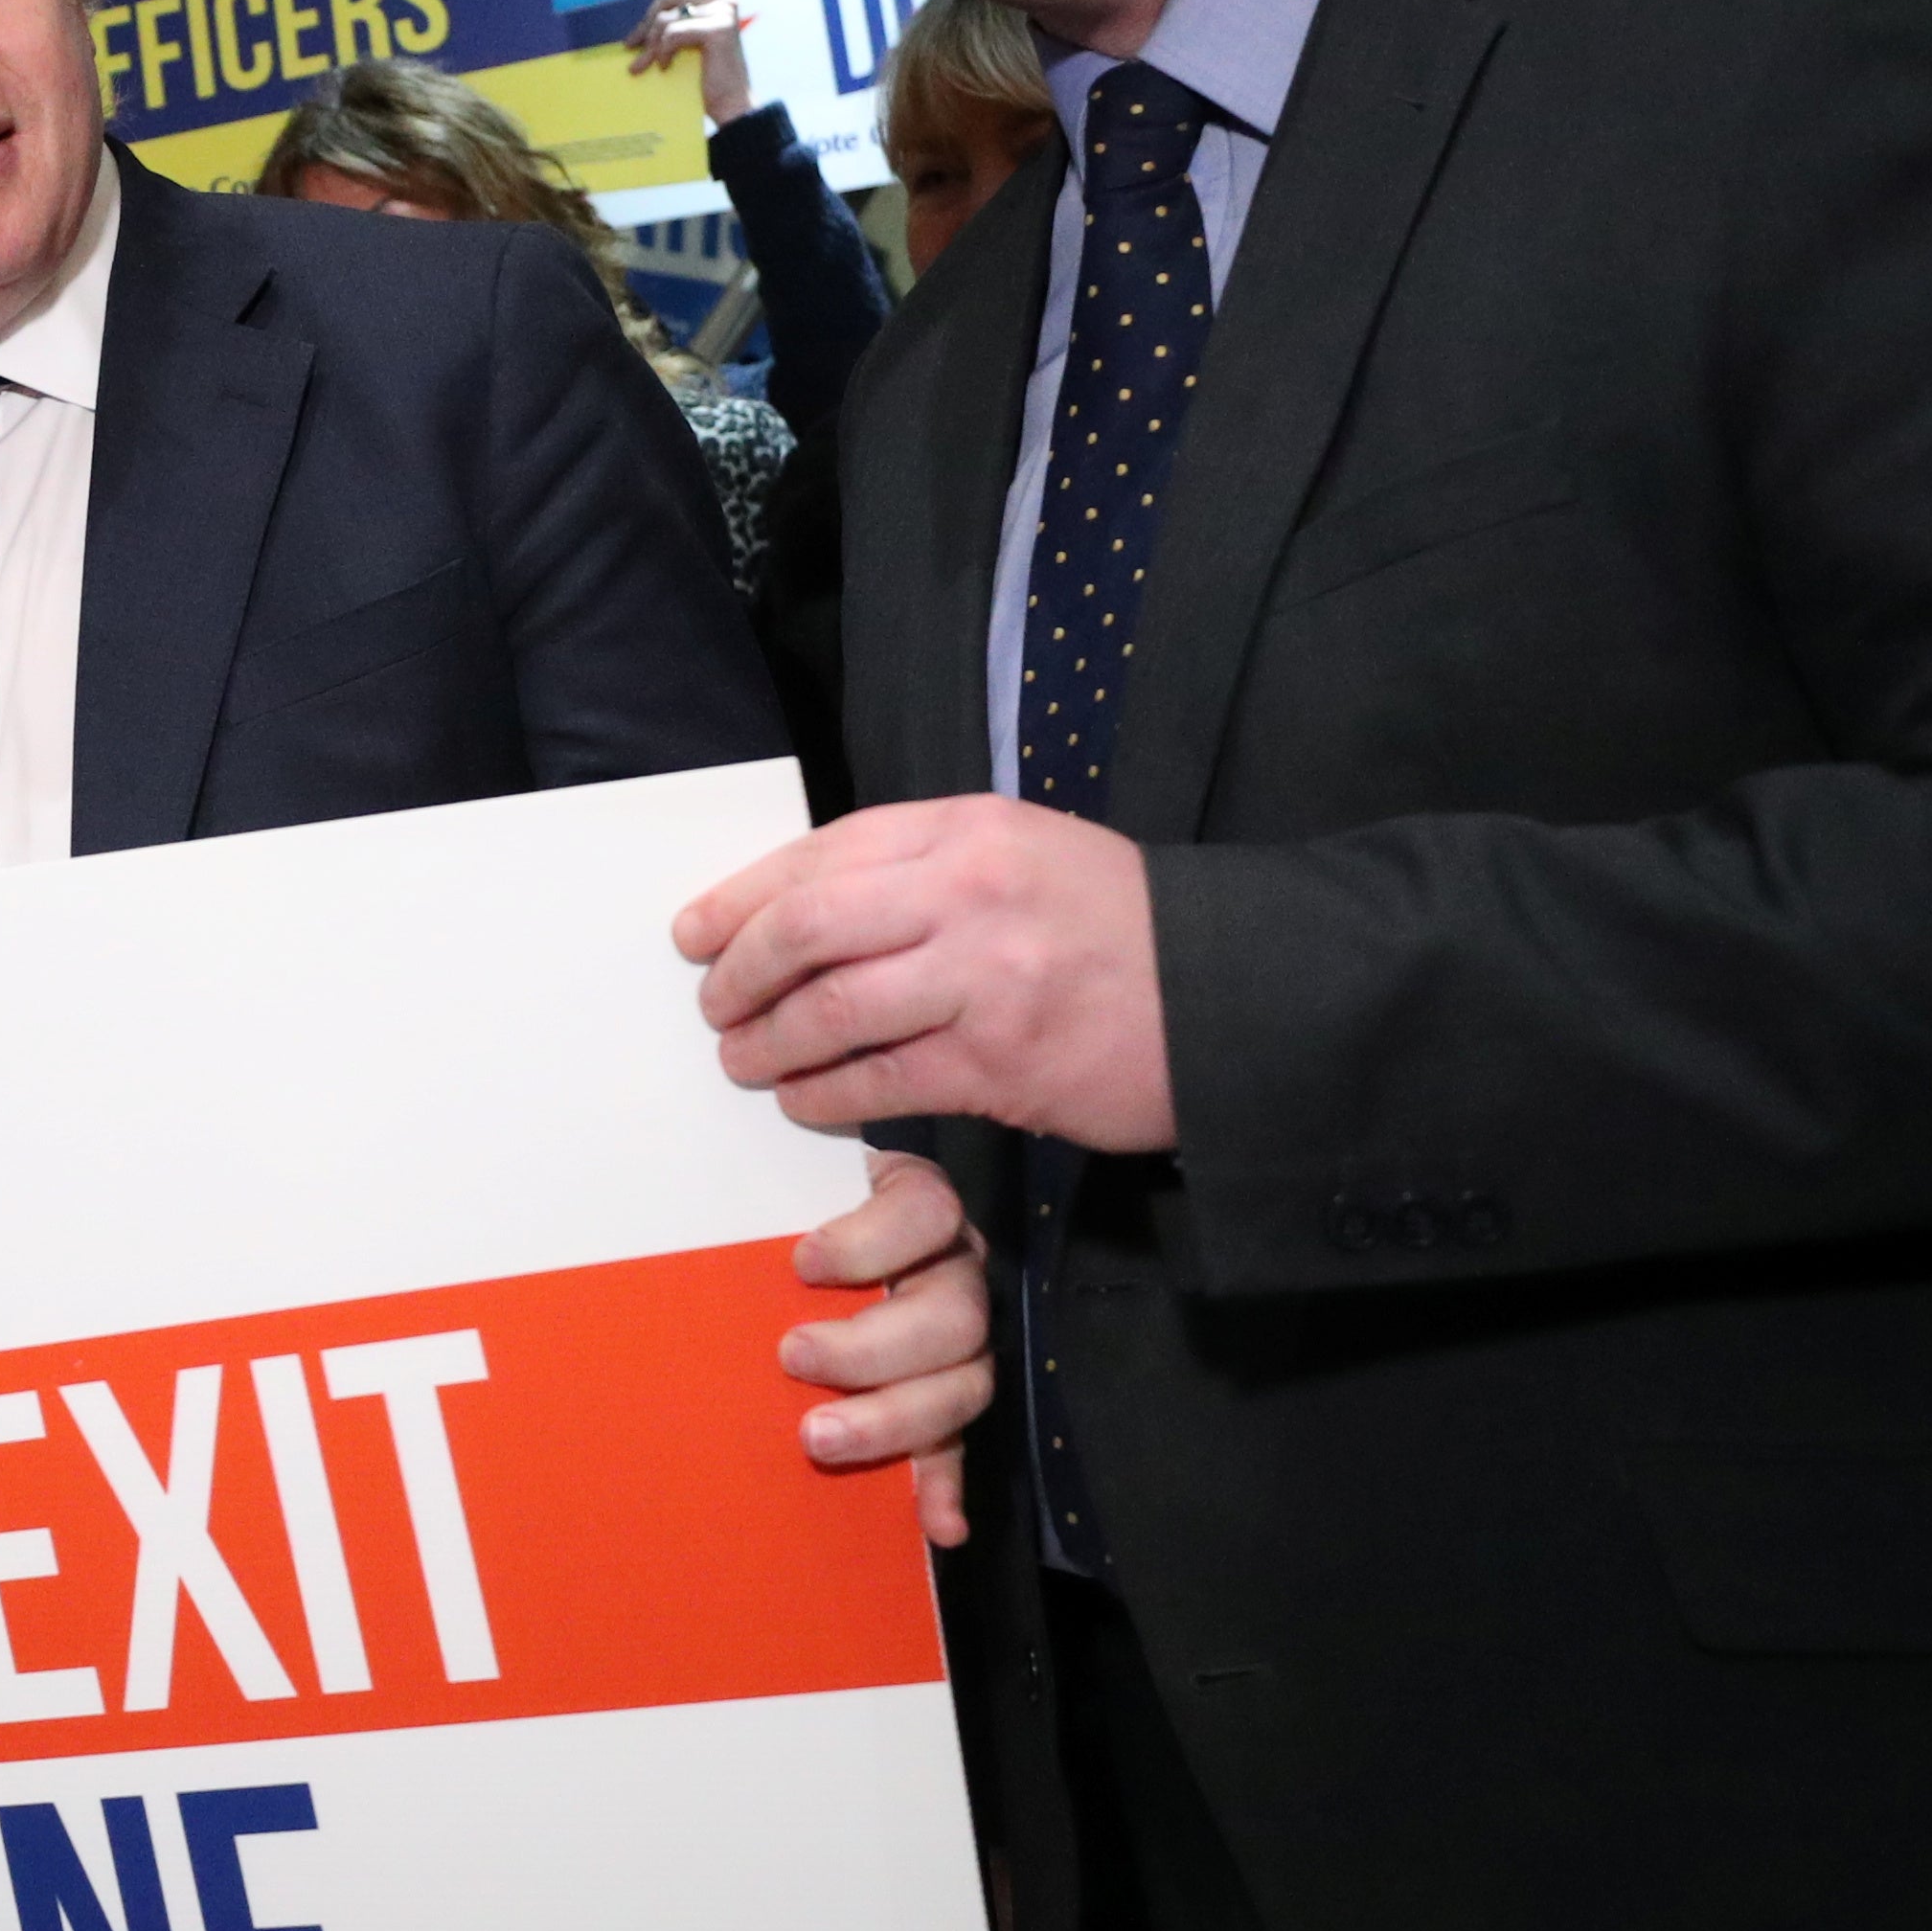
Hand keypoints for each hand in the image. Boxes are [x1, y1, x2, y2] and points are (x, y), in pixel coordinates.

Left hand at [627, 0, 752, 122]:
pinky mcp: (717, 30)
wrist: (730, 105)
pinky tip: (665, 67)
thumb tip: (643, 18)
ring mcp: (722, 12)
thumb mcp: (689, 40)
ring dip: (650, 43)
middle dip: (646, 22)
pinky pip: (673, 32)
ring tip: (644, 64)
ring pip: (667, 17)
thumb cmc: (707, 75)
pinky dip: (663, 51)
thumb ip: (675, 19)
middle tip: (631, 45)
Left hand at [677, 795, 1176, 1148]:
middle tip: (711, 1003)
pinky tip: (804, 1101)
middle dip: (736, 971)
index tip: (696, 932)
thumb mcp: (1024, 853)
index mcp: (968, 829)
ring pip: (830, 1009)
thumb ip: (922, 868)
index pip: (820, 853)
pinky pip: (880, 1082)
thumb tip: (804, 909)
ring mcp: (985, 978)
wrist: (1235, 993)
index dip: (741, 897)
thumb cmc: (1118, 927)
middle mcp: (968, 893)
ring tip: (743, 1058)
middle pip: (806, 927)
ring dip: (768, 1041)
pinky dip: (825, 1095)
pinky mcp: (1002, 1062)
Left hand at [784, 1152, 991, 1544]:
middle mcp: (951, 1273)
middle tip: (790, 1358)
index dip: (872, 1242)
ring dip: (892, 1420)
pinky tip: (938, 1523)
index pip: (928, 1211)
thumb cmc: (783, 1213)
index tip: (802, 1263)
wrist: (794, 1259)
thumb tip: (707, 1169)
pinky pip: (956, 1447)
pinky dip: (944, 1485)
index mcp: (917, 1207)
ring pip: (962, 1385)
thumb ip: (764, 1189)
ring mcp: (957, 1343)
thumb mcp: (778, 1186)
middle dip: (872, 1347)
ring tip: (816, 1438)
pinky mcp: (941, 1402)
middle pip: (953, 1315)